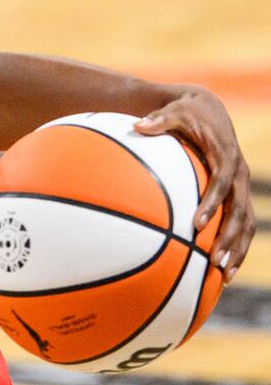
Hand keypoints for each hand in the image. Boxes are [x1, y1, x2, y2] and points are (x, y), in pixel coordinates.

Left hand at [134, 87, 256, 283]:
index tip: (196, 223)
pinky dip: (236, 246)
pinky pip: (242, 224)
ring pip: (247, 223)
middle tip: (214, 260)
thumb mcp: (173, 112)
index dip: (211, 203)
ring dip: (237, 249)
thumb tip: (137, 125)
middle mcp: (238, 174)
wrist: (209, 109)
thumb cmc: (187, 113)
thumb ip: (158, 121)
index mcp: (225, 155)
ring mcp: (241, 186)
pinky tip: (222, 271)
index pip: (221, 182)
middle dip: (229, 237)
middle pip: (240, 210)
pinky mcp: (238, 195)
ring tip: (224, 275)